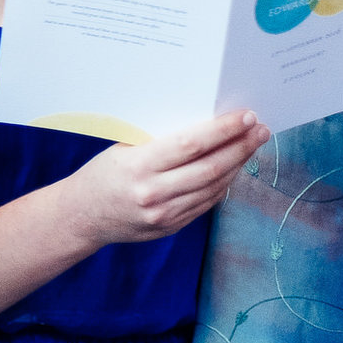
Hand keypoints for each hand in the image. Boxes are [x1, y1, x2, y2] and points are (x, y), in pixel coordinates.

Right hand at [65, 111, 269, 247]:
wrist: (82, 216)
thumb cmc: (103, 174)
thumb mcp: (123, 151)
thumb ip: (161, 143)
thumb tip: (206, 126)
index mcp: (138, 167)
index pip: (190, 145)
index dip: (223, 130)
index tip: (245, 116)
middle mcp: (153, 193)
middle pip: (210, 167)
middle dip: (241, 146)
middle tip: (260, 130)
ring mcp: (164, 214)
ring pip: (214, 186)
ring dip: (238, 164)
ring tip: (252, 146)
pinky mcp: (171, 226)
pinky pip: (206, 203)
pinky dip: (223, 184)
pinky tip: (232, 169)